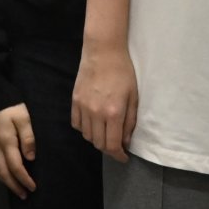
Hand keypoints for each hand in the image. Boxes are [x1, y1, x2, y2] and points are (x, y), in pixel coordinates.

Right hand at [0, 104, 37, 198]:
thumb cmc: (10, 104)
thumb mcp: (23, 117)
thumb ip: (28, 137)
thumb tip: (30, 158)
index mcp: (6, 141)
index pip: (15, 166)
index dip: (24, 179)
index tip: (33, 187)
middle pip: (3, 172)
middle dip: (14, 185)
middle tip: (24, 195)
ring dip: (5, 182)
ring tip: (15, 189)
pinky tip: (3, 175)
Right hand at [71, 42, 139, 161]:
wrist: (103, 51)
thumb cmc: (123, 72)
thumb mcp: (133, 97)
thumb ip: (130, 121)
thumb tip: (126, 140)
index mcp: (114, 113)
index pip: (112, 145)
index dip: (118, 155)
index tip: (123, 157)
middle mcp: (96, 113)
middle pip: (99, 144)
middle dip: (109, 148)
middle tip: (116, 145)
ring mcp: (83, 107)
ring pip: (87, 136)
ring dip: (97, 139)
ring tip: (105, 133)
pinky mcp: (75, 100)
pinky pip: (77, 124)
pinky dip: (85, 129)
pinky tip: (93, 124)